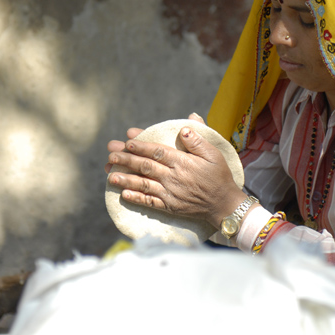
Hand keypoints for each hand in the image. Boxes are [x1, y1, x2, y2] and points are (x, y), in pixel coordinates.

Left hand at [106, 118, 246, 228]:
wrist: (224, 204)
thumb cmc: (219, 176)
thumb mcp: (214, 154)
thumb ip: (198, 140)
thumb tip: (184, 127)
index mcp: (183, 162)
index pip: (158, 152)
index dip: (142, 146)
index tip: (128, 141)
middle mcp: (173, 177)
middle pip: (146, 166)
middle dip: (127, 160)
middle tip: (111, 155)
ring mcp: (170, 193)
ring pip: (144, 184)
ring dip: (126, 179)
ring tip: (110, 175)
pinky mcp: (169, 207)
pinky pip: (150, 202)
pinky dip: (137, 198)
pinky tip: (124, 194)